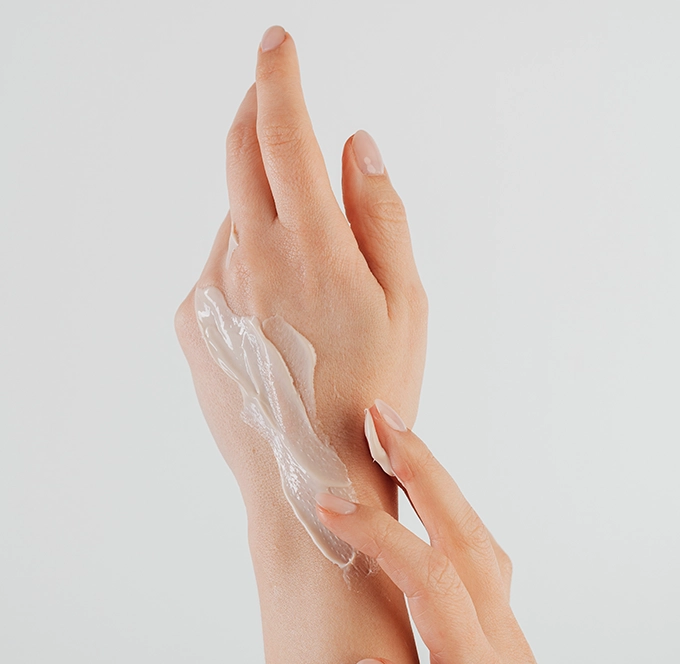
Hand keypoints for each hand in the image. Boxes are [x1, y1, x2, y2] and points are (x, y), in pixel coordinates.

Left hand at [174, 26, 426, 510]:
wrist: (308, 481)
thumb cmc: (373, 399)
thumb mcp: (407, 306)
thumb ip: (382, 216)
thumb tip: (356, 144)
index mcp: (310, 248)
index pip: (282, 131)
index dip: (279, 76)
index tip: (277, 42)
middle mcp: (247, 259)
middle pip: (238, 153)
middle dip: (255, 112)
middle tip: (272, 96)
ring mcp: (209, 291)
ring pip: (233, 216)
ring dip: (264, 209)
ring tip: (304, 272)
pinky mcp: (190, 323)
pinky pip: (217, 265)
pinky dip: (245, 258)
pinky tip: (275, 311)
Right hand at [316, 402, 678, 663]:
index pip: (429, 581)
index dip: (380, 536)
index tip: (330, 508)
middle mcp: (498, 640)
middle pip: (462, 534)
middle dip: (421, 470)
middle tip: (379, 419)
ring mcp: (505, 634)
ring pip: (474, 538)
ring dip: (437, 483)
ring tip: (397, 442)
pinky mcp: (503, 638)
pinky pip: (477, 556)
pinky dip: (448, 514)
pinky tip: (426, 507)